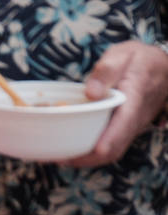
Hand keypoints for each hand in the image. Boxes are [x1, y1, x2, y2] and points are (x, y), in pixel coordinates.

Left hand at [63, 40, 167, 167]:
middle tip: (57, 159)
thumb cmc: (138, 58)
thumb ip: (106, 71)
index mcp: (134, 100)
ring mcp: (132, 125)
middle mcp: (135, 119)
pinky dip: (93, 149)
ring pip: (113, 150)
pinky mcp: (126, 126)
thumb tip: (91, 93)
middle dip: (87, 158)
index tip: (84, 154)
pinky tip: (72, 146)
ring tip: (59, 157)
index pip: (121, 128)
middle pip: (114, 148)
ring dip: (88, 157)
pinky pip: (112, 143)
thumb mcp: (122, 55)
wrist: (162, 66)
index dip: (103, 144)